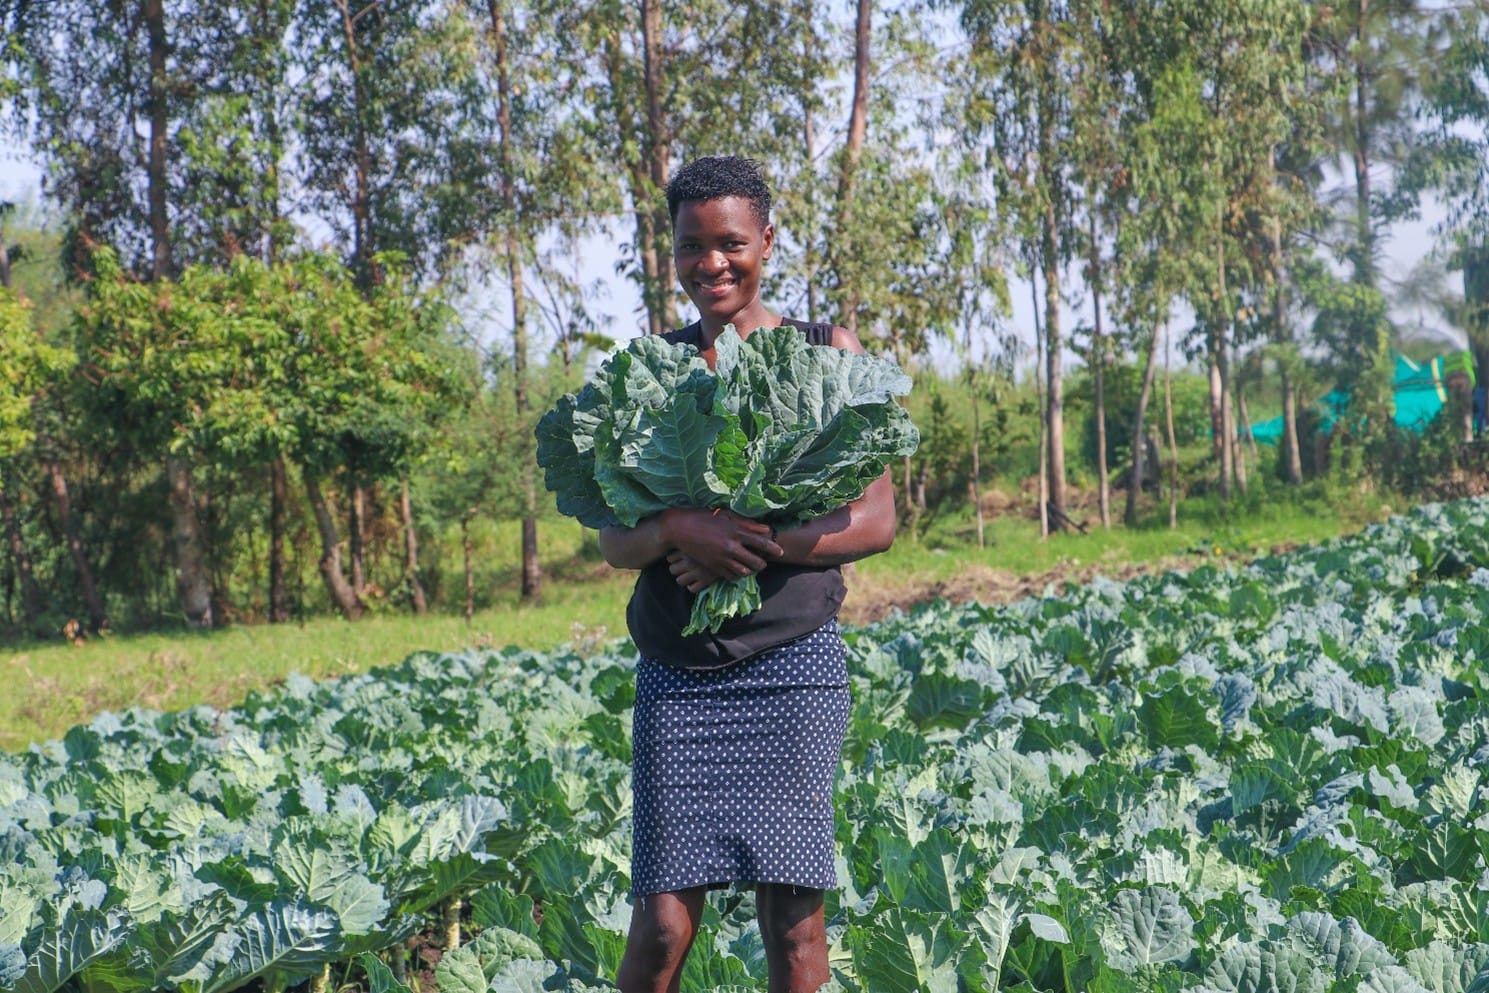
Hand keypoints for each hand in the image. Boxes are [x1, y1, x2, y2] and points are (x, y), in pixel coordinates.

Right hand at [659, 508, 780, 589]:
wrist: (680, 529)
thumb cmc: (704, 517)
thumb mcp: (726, 515)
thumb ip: (747, 523)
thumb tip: (765, 529)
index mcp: (736, 531)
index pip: (762, 542)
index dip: (773, 549)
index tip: (780, 552)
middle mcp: (731, 547)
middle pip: (756, 562)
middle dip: (763, 564)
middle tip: (763, 562)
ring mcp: (721, 558)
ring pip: (744, 572)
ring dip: (750, 571)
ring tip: (751, 566)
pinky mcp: (713, 567)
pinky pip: (730, 576)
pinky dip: (737, 575)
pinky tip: (737, 570)